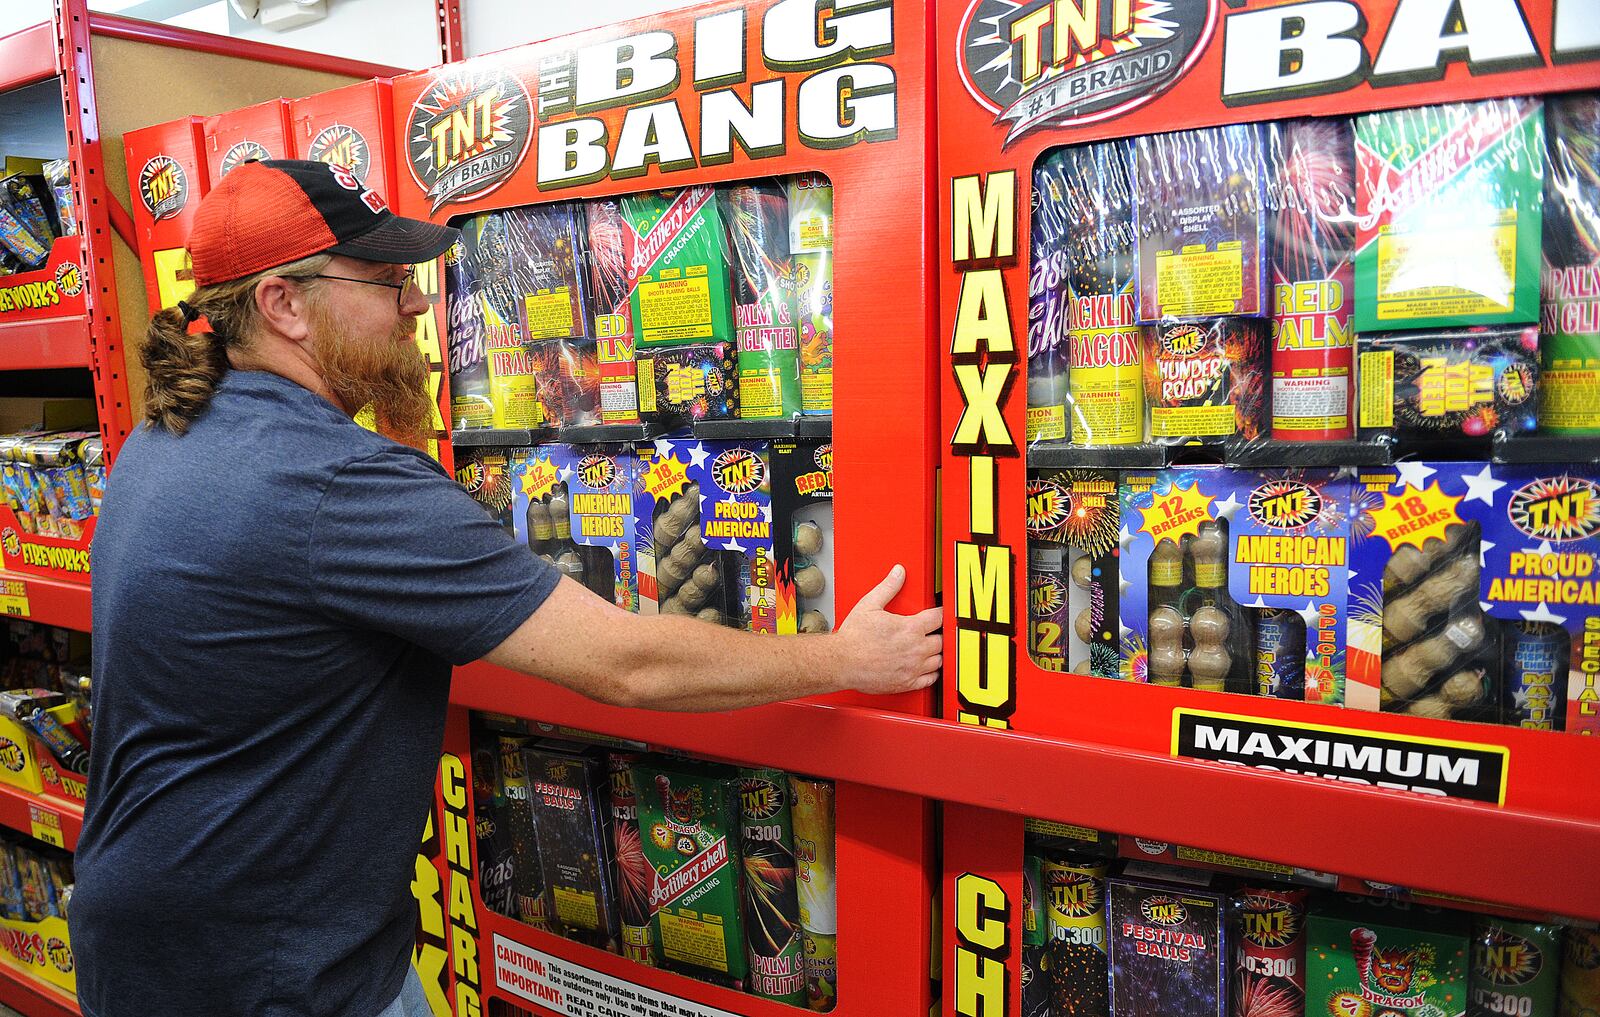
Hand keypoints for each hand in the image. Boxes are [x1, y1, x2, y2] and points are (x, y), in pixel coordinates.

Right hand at [834, 565, 942, 695]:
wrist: (841, 662)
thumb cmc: (853, 637)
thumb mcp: (869, 604)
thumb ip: (888, 587)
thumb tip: (898, 572)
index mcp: (910, 628)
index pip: (939, 618)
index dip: (941, 613)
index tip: (939, 613)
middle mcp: (916, 649)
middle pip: (941, 640)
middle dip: (938, 633)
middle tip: (932, 630)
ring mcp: (912, 668)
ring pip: (939, 660)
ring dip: (936, 653)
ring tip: (929, 647)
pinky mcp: (907, 683)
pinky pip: (930, 679)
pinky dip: (931, 672)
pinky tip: (925, 666)